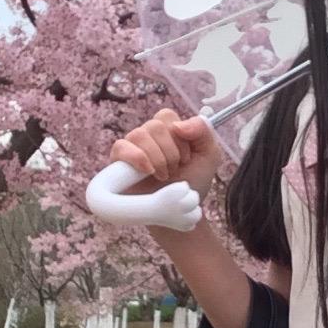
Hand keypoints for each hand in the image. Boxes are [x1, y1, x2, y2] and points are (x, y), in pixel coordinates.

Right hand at [109, 109, 223, 200]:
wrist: (179, 211)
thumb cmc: (193, 182)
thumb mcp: (209, 155)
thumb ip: (203, 131)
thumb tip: (178, 124)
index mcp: (168, 130)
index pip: (166, 116)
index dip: (179, 137)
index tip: (186, 158)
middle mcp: (149, 136)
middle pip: (154, 126)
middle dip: (170, 152)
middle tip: (175, 170)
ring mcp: (132, 148)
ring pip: (139, 135)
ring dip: (157, 158)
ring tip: (164, 176)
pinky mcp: (118, 163)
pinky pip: (120, 147)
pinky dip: (137, 158)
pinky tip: (148, 171)